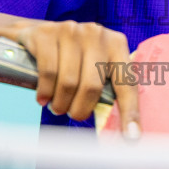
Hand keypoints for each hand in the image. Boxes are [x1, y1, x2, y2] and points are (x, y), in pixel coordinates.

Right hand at [14, 20, 139, 135]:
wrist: (37, 32)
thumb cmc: (71, 58)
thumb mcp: (92, 65)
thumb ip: (105, 87)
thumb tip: (121, 129)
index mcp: (116, 44)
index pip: (126, 83)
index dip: (130, 112)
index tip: (132, 138)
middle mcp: (96, 34)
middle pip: (92, 86)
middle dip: (81, 109)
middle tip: (73, 115)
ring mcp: (71, 31)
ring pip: (69, 82)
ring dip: (61, 103)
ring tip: (57, 107)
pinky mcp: (47, 34)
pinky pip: (48, 72)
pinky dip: (45, 92)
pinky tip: (43, 98)